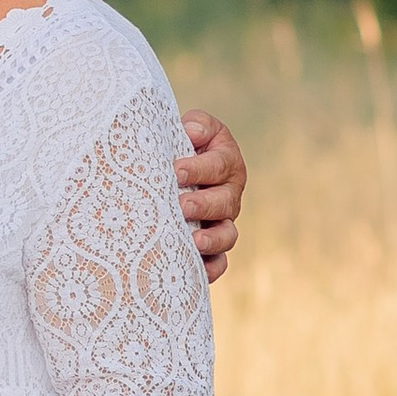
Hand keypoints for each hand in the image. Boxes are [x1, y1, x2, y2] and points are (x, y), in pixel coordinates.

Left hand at [177, 111, 246, 281]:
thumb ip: (195, 126)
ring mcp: (221, 223)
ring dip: (212, 239)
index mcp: (226, 163)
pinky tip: (192, 269)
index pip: (219, 165)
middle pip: (225, 202)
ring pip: (227, 235)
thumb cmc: (177, 147)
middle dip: (204, 204)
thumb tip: (192, 132)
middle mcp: (228, 195)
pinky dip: (210, 269)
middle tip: (182, 205)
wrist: (168, 172)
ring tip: (193, 240)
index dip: (199, 169)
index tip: (176, 171)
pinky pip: (218, 264)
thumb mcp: (189, 130)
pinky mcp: (211, 248)